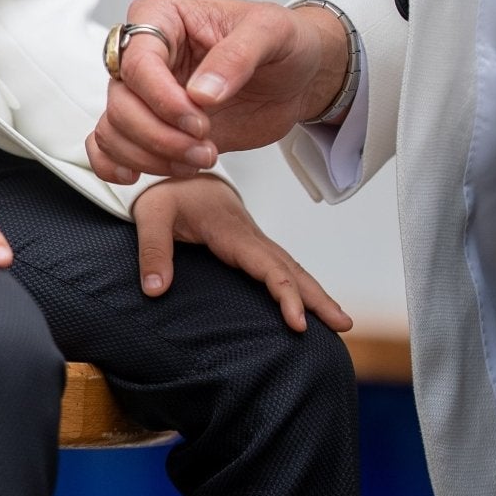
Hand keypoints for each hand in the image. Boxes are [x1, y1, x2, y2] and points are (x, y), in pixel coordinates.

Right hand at [86, 0, 349, 183]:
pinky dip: (116, 163)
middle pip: (121, 100)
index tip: (199, 121)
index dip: (162, 99)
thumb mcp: (271, 32)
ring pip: (114, 127)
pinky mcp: (155, 124)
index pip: (136, 61)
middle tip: (205, 147)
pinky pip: (110, 143)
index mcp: (162, 17)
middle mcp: (146, 54)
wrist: (298, 75)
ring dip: (151, 156)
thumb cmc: (282, 40)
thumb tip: (202, 92)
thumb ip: (237, 56)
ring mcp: (148, 92)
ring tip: (200, 159)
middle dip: (159, 135)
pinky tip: (139, 174)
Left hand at [132, 176, 352, 332]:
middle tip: (345, 326)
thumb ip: (152, 250)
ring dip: (316, 292)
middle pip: (290, 268)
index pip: (266, 265)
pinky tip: (310, 302)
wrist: (177, 168)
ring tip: (341, 322)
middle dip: (318, 297)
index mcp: (231, 230)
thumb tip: (155, 291)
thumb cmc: (165, 191)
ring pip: (291, 266)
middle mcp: (249, 235)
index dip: (286, 293)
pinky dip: (300, 284)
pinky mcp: (250, 244)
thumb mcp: (151, 215)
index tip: (298, 323)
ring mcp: (253, 239)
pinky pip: (280, 265)